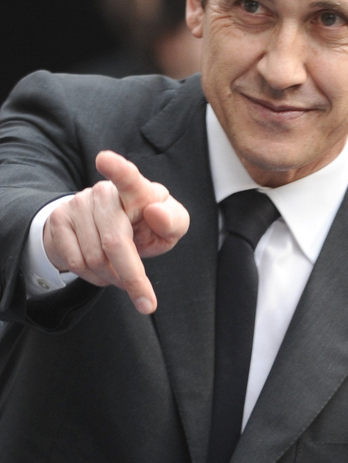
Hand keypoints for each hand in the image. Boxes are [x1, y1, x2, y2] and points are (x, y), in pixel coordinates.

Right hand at [42, 149, 189, 313]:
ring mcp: (77, 204)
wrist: (104, 229)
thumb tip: (156, 213)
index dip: (117, 169)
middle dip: (132, 277)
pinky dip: (95, 278)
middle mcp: (103, 192)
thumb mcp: (168, 228)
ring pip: (95, 259)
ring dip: (113, 278)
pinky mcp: (58, 220)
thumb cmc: (145, 226)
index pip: (128, 177)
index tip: (105, 160)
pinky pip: (76, 264)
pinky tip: (103, 271)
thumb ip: (173, 222)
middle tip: (146, 302)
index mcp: (136, 189)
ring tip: (121, 273)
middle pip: (114, 242)